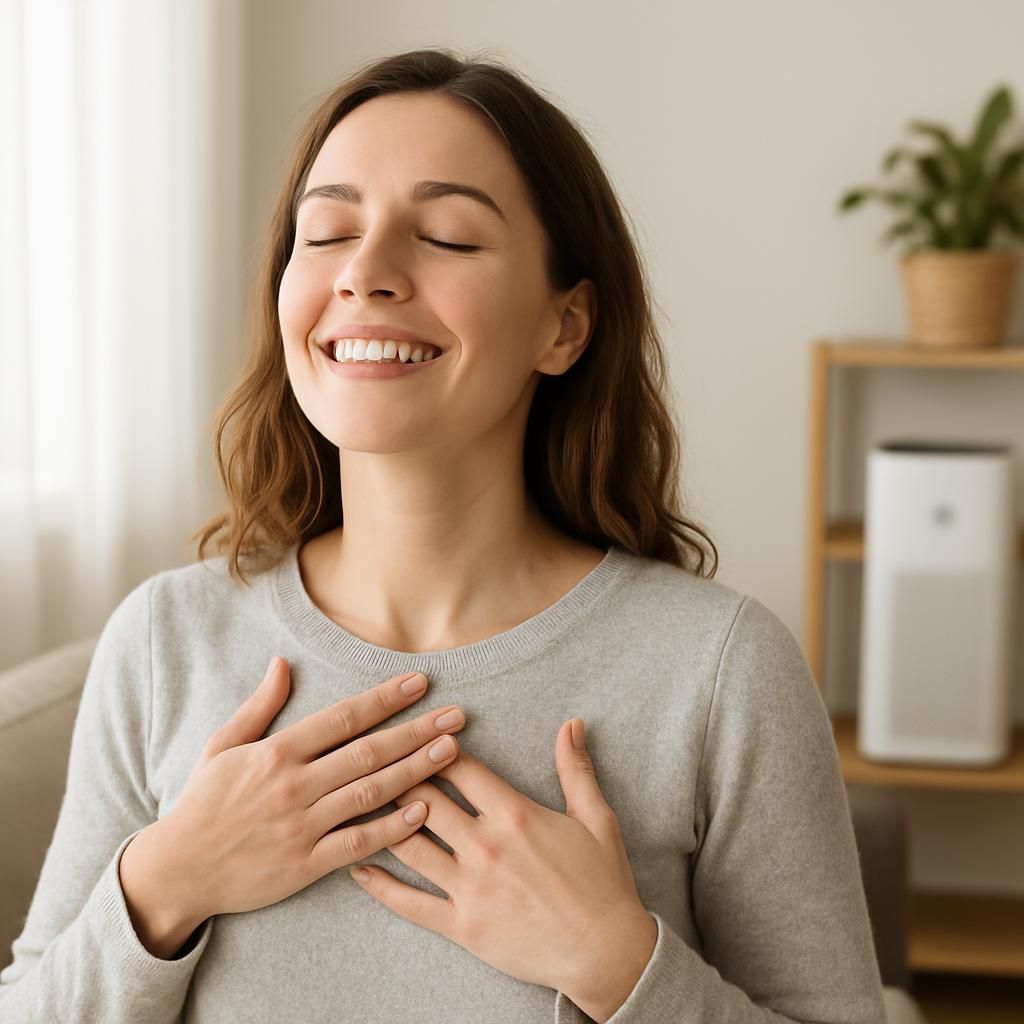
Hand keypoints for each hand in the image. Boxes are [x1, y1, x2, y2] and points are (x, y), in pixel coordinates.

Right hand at [151, 658, 466, 922]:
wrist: (176, 870)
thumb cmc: (203, 804)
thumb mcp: (222, 746)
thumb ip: (259, 707)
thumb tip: (281, 663)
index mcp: (276, 753)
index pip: (342, 718)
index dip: (384, 699)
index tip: (420, 684)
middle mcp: (293, 786)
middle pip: (367, 752)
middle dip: (416, 731)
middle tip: (457, 716)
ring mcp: (301, 827)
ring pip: (369, 793)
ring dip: (414, 770)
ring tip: (451, 751)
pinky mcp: (304, 865)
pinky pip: (357, 844)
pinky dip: (392, 828)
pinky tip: (423, 811)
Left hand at [347, 718, 656, 1010]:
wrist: (605, 951)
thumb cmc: (602, 882)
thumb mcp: (595, 818)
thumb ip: (576, 768)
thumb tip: (572, 723)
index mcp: (513, 813)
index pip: (460, 768)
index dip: (434, 746)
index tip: (417, 734)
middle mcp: (484, 845)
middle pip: (425, 799)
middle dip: (398, 776)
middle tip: (375, 763)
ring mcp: (469, 887)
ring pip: (408, 844)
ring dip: (381, 820)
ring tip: (357, 803)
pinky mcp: (461, 925)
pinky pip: (410, 903)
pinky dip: (379, 886)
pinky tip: (357, 868)